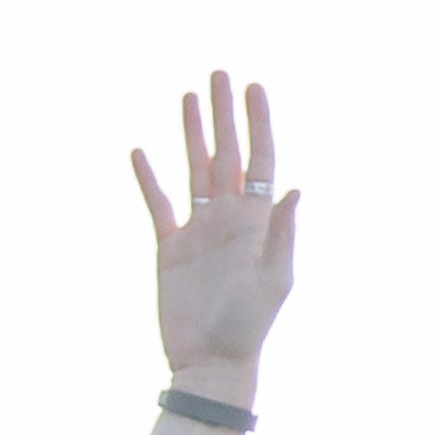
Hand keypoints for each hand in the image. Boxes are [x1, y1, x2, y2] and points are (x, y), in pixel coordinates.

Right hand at [132, 73, 296, 388]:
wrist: (212, 361)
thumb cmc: (249, 326)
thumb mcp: (274, 280)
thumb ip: (281, 234)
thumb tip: (294, 189)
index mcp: (258, 222)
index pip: (260, 161)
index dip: (258, 124)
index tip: (254, 88)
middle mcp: (229, 218)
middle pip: (226, 154)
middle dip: (224, 115)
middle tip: (219, 73)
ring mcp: (198, 229)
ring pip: (193, 170)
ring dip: (191, 134)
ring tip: (187, 96)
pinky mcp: (169, 246)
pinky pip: (158, 205)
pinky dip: (149, 179)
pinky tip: (141, 151)